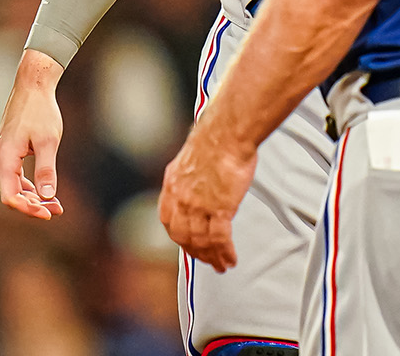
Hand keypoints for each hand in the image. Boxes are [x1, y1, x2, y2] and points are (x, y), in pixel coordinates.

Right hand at [0, 49, 65, 218]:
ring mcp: (3, 155)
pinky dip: (30, 186)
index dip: (29, 209)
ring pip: (14, 186)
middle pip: (12, 194)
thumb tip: (48, 196)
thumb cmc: (40, 111)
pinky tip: (47, 190)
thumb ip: (46, 170)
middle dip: (34, 205)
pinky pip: (16, 176)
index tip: (50, 213)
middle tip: (58, 210)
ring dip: (33, 197)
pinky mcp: (9, 151)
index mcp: (4, 158)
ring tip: (57, 204)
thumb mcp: (48, 141)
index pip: (10, 196)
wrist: (32, 86)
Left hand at [157, 125, 255, 271]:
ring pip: (202, 242)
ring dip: (212, 257)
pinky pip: (220, 239)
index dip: (178, 236)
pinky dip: (225, 252)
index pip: (168, 220)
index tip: (188, 244)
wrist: (226, 134)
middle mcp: (181, 198)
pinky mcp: (219, 208)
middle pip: (183, 236)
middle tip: (208, 261)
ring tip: (222, 265)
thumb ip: (189, 179)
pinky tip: (230, 259)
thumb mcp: (190, 160)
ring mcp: (198, 205)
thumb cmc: (215, 140)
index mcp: (171, 184)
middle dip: (196, 252)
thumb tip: (196, 187)